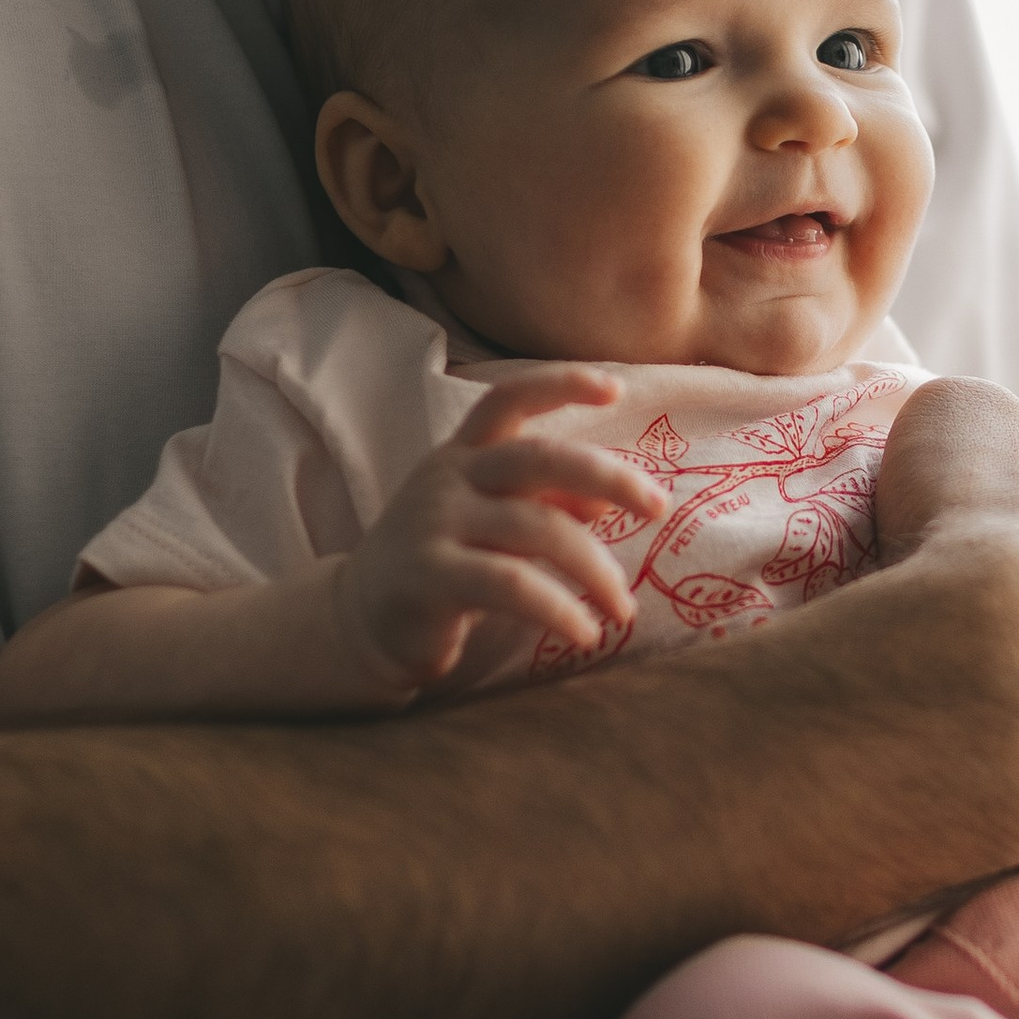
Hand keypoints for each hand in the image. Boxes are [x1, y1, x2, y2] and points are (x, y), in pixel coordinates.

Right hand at [337, 372, 666, 700]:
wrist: (358, 620)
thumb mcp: (489, 521)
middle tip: (659, 509)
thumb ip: (541, 503)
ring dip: (595, 570)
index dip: (560, 384)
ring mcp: (434, 524)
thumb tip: (606, 503)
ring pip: (538, 529)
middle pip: (539, 458)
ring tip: (623, 608)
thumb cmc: (442, 561)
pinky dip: (560, 609)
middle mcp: (447, 478)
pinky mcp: (430, 577)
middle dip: (609, 478)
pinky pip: (512, 585)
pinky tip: (586, 633)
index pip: (508, 399)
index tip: (615, 388)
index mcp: (463, 454)